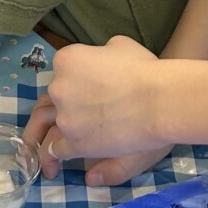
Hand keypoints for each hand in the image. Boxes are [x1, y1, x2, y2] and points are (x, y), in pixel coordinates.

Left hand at [21, 37, 172, 184]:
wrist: (160, 100)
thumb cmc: (145, 70)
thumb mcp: (122, 46)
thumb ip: (103, 54)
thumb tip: (99, 64)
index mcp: (68, 60)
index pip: (60, 73)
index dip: (69, 84)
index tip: (79, 93)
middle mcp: (59, 86)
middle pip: (50, 100)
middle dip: (54, 112)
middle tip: (52, 125)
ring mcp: (64, 116)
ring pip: (49, 127)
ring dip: (47, 138)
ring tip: (50, 151)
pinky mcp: (73, 142)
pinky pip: (56, 149)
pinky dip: (56, 155)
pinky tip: (59, 161)